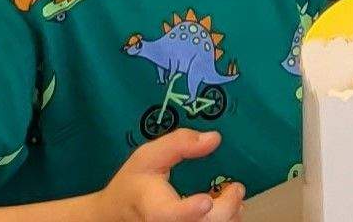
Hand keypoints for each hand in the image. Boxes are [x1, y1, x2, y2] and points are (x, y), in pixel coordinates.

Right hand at [101, 129, 245, 219]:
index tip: (206, 201)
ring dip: (230, 215)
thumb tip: (214, 138)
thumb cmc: (134, 184)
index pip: (169, 215)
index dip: (188, 211)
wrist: (116, 215)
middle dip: (227, 207)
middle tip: (236, 188)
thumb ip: (178, 144)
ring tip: (232, 197)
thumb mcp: (147, 157)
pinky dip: (225, 220)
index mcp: (154, 209)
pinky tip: (224, 208)